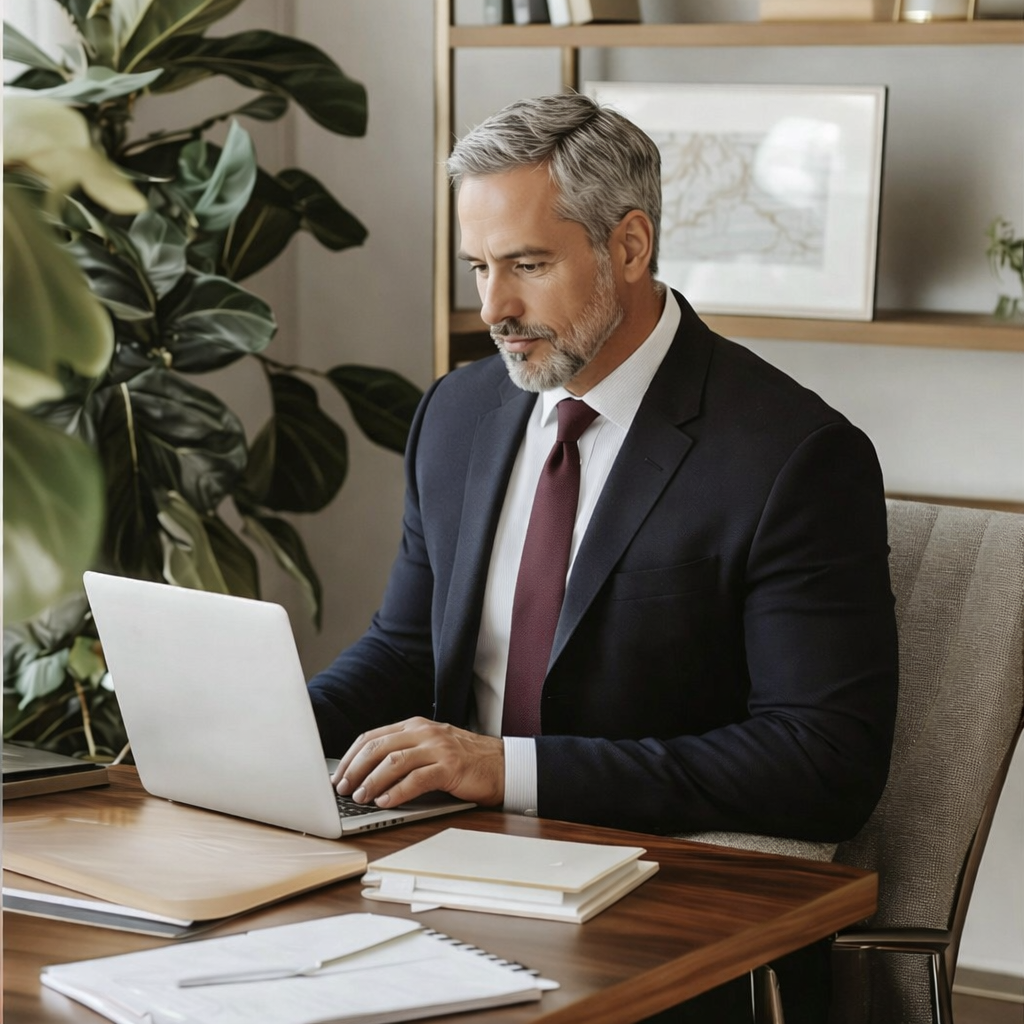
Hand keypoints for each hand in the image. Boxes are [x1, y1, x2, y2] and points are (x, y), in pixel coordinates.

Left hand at [331, 717, 504, 808]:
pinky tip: (386, 802)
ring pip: (393, 762)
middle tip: (342, 788)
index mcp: (416, 726)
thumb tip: (367, 775)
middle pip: (378, 747)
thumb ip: (405, 754)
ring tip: (360, 797)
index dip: (351, 757)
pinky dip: (396, 792)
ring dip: (372, 781)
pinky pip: (416, 779)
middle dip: (355, 769)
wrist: (504, 765)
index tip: (338, 775)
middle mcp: (424, 732)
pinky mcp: (450, 767)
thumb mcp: (431, 748)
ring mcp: (438, 748)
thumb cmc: (466, 761)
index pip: (372, 736)